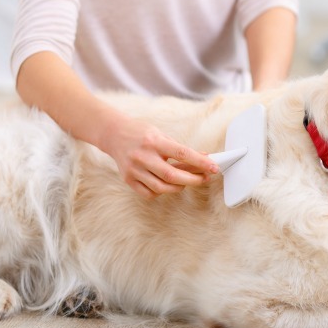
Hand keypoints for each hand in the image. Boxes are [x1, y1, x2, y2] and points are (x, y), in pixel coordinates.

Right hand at [98, 112, 218, 198]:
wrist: (113, 134)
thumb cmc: (140, 133)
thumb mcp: (161, 134)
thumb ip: (180, 148)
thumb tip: (203, 157)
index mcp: (154, 142)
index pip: (182, 153)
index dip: (200, 162)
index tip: (214, 167)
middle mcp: (143, 156)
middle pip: (172, 175)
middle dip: (193, 179)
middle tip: (204, 178)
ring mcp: (134, 170)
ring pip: (162, 188)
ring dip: (179, 187)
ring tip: (187, 181)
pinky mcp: (128, 179)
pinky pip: (150, 193)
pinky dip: (162, 192)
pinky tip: (167, 184)